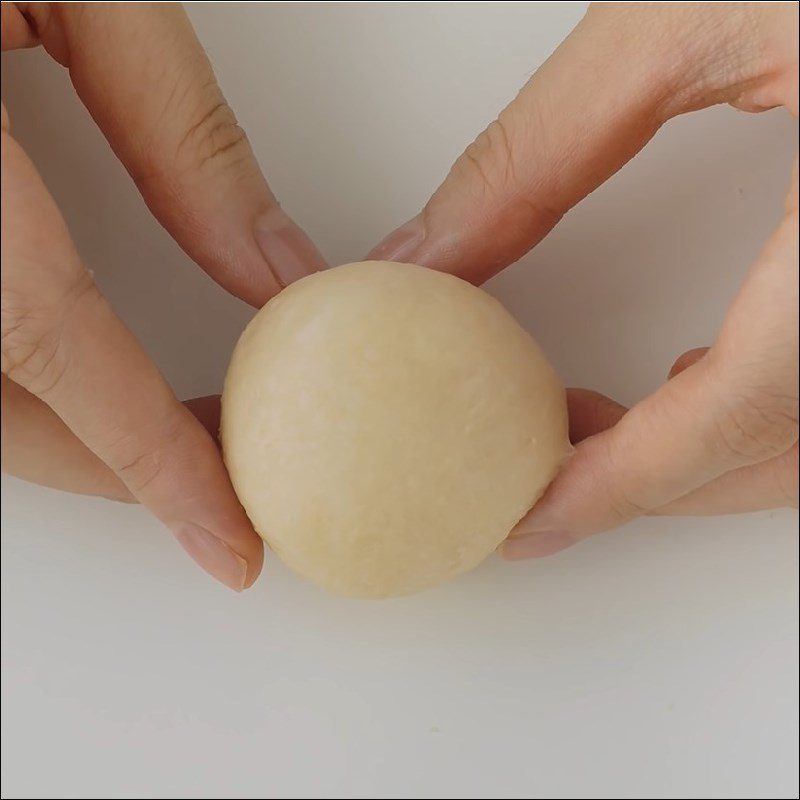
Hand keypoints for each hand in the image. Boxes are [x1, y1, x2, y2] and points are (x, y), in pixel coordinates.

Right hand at [1, 3, 325, 588]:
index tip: (228, 540)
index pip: (57, 349)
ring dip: (62, 434)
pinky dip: (15, 384)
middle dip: (118, 464)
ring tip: (167, 424)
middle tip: (223, 463)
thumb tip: (273, 266)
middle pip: (1, 411)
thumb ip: (184, 136)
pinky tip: (71, 369)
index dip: (153, 463)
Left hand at [369, 2, 798, 557]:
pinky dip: (759, 407)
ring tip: (594, 419)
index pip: (745, 408)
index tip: (532, 522)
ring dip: (698, 451)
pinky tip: (697, 369)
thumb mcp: (687, 14)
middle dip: (651, 479)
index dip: (626, 483)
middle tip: (541, 458)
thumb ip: (544, 147)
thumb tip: (430, 254)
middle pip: (782, 451)